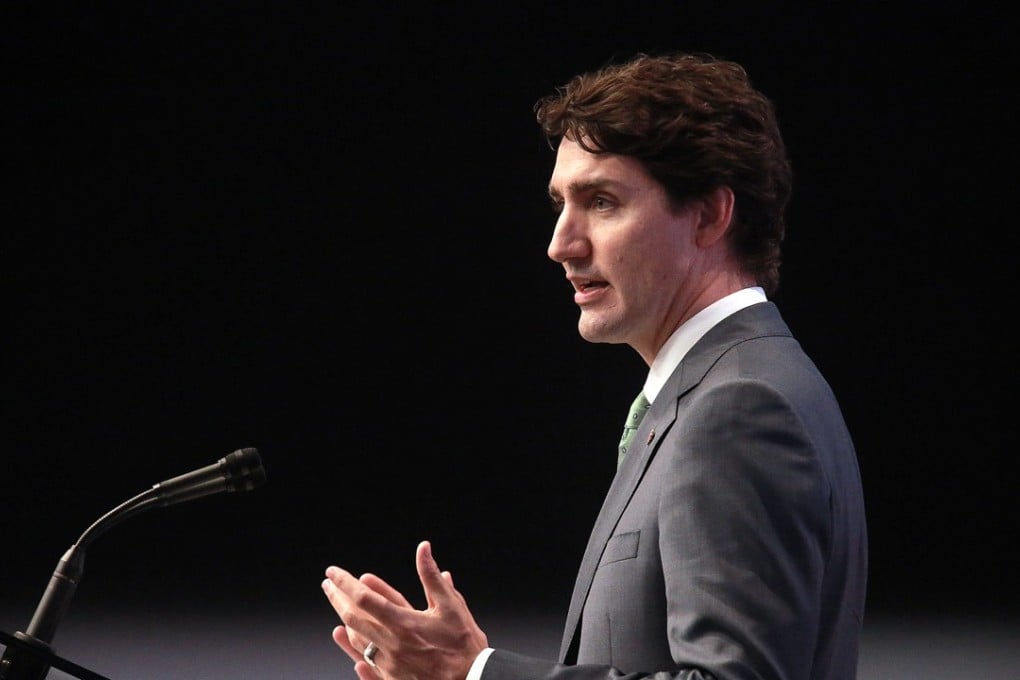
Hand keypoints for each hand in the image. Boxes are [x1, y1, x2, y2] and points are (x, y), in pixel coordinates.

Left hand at [321, 540, 488, 679]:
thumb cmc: (463, 645)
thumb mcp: (451, 605)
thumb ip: (431, 577)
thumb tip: (423, 549)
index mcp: (404, 623)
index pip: (364, 598)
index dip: (345, 583)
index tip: (334, 572)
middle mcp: (391, 644)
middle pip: (353, 617)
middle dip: (337, 597)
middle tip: (328, 584)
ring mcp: (388, 664)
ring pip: (356, 638)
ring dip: (344, 618)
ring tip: (337, 605)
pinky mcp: (391, 678)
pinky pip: (364, 660)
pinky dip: (351, 646)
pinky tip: (345, 637)